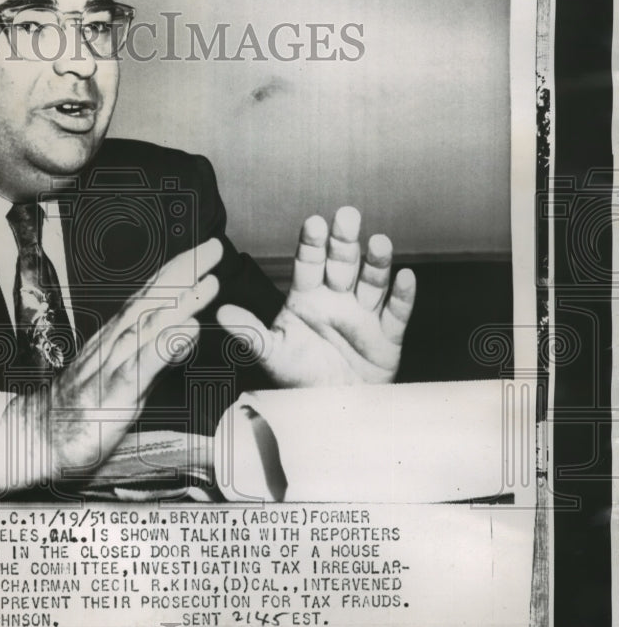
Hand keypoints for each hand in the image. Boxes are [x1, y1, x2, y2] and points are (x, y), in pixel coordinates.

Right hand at [1, 238, 223, 490]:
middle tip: (214, 247)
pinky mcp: (113, 394)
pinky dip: (164, 346)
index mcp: (118, 336)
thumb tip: (187, 329)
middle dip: (183, 272)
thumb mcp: (126, 374)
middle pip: (151, 300)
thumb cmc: (82, 406)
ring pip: (148, 327)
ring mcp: (113, 365)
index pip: (151, 295)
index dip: (179, 270)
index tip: (206, 249)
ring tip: (208, 283)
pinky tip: (186, 332)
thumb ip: (156, 352)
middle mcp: (115, 342)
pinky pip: (141, 366)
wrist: (38, 435)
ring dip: (179, 303)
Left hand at [217, 206, 415, 386]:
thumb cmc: (299, 379)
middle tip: (347, 216)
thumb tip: (222, 312)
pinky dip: (402, 295)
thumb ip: (250, 332)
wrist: (330, 410)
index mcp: (307, 298)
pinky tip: (405, 276)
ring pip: (372, 281)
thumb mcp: (272, 354)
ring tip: (378, 243)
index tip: (314, 223)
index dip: (312, 244)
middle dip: (344, 241)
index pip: (308, 264)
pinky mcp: (387, 335)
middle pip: (342, 264)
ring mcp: (363, 314)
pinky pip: (397, 312)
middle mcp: (336, 299)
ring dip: (376, 262)